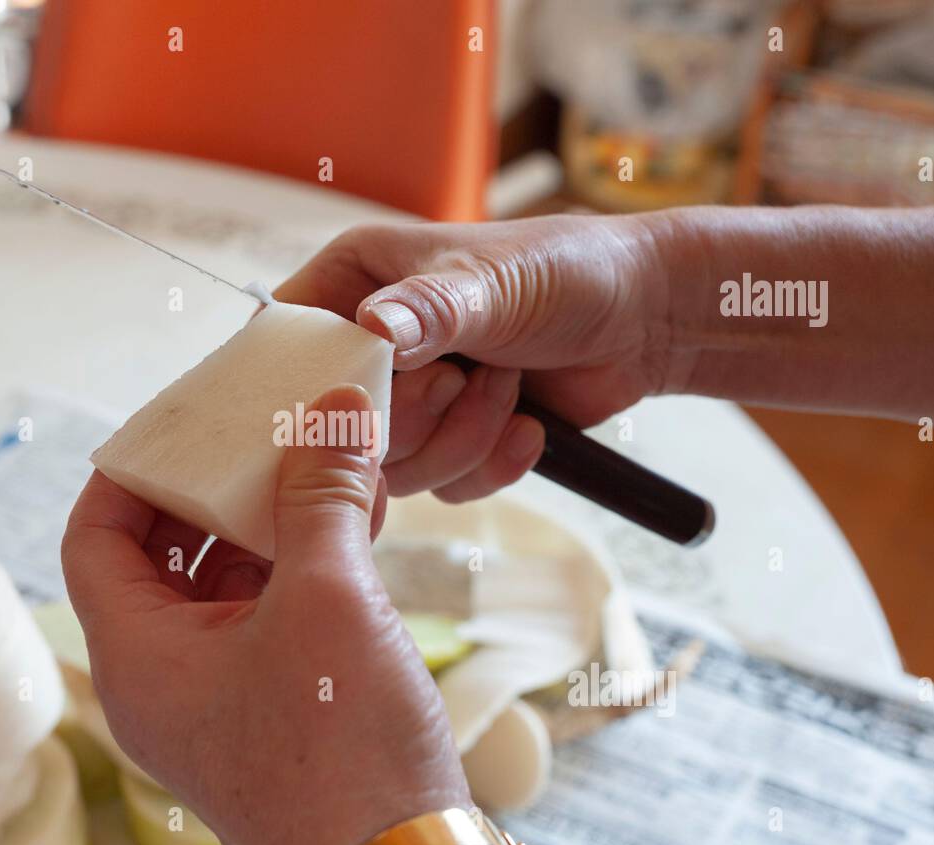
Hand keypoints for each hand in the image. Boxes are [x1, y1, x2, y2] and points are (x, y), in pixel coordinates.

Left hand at [61, 384, 472, 844]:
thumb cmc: (344, 752)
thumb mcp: (330, 599)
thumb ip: (323, 496)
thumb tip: (334, 412)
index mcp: (138, 658)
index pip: (94, 539)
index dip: (129, 472)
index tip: (179, 425)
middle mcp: (163, 680)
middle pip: (161, 554)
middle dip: (215, 488)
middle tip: (259, 433)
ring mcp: (217, 696)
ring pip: (221, 584)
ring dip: (268, 523)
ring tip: (323, 469)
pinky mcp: (267, 707)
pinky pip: (263, 615)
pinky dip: (297, 566)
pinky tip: (351, 526)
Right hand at [274, 215, 669, 500]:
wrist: (643, 318)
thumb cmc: (567, 271)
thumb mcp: (495, 282)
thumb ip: (434, 308)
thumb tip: (375, 329)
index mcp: (356, 281)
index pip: (289, 342)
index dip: (312, 384)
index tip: (356, 404)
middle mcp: (371, 343)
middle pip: (339, 422)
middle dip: (414, 417)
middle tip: (462, 379)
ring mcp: (410, 398)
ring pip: (393, 466)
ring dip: (461, 440)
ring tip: (509, 389)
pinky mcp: (449, 440)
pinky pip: (443, 485)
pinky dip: (491, 463)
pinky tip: (530, 424)